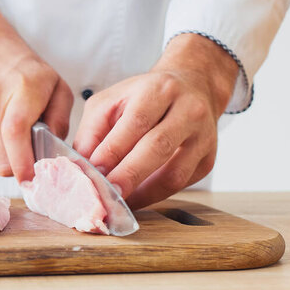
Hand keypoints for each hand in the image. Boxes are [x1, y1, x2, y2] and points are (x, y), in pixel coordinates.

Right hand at [0, 0, 72, 180]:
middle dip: (18, 167)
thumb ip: (61, 120)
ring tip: (11, 139)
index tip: (33, 178)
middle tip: (28, 154)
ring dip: (4, 161)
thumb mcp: (57, 87)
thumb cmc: (25, 73)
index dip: (23, 163)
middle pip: (1, 161)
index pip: (14, 133)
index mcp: (22, 89)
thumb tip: (53, 152)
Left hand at [74, 34, 238, 208]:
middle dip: (129, 175)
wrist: (193, 86)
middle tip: (107, 195)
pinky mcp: (208, 159)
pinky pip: (182, 184)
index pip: (135, 122)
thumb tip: (81, 165)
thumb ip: (93, 130)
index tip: (93, 172)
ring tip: (120, 203)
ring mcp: (203, 136)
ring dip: (144, 193)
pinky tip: (137, 198)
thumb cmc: (146, 96)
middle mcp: (187, 109)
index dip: (113, 150)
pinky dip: (156, 196)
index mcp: (159, 89)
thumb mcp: (113, 100)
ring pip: (175, 173)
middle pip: (158, 147)